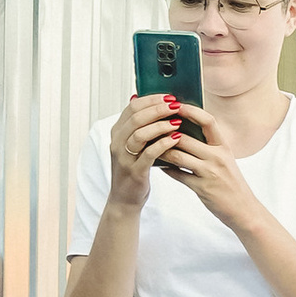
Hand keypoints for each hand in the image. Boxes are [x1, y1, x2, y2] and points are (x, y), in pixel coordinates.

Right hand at [102, 93, 186, 214]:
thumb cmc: (135, 169)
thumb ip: (140, 126)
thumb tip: (148, 102)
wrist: (125, 199)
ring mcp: (124, 157)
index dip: (151, 99)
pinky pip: (149, 153)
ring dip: (161, 125)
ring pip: (140, 133)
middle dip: (158, 108)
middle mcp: (117, 142)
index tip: (169, 96)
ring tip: (177, 121)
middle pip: (136, 117)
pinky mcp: (135, 171)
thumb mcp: (133, 145)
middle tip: (176, 105)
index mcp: (118, 132)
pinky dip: (163, 144)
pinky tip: (176, 138)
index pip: (132, 107)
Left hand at [149, 100, 261, 236]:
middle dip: (165, 132)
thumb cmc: (232, 183)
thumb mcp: (225, 160)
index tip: (176, 104)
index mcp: (224, 146)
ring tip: (150, 145)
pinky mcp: (202, 188)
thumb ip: (209, 146)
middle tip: (151, 126)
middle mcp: (218, 157)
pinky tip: (159, 165)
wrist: (244, 210)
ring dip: (162, 151)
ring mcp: (209, 173)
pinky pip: (178, 174)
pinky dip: (166, 169)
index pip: (208, 121)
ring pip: (177, 156)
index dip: (190, 111)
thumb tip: (185, 131)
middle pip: (185, 139)